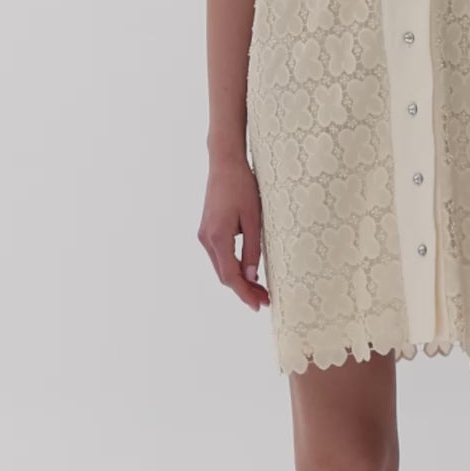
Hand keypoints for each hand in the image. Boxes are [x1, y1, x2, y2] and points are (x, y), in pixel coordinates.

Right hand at [197, 153, 269, 310]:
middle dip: (244, 290)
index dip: (245, 293)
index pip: (231, 276)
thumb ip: (253, 250)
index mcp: (217, 238)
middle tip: (265, 300)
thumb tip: (251, 277)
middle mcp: (206, 239)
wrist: (224, 164)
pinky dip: (232, 267)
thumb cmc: (242, 187)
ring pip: (221, 267)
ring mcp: (204, 235)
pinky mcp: (207, 230)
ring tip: (260, 290)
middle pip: (224, 275)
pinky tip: (248, 271)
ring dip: (239, 280)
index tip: (259, 306)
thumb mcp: (254, 219)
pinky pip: (219, 256)